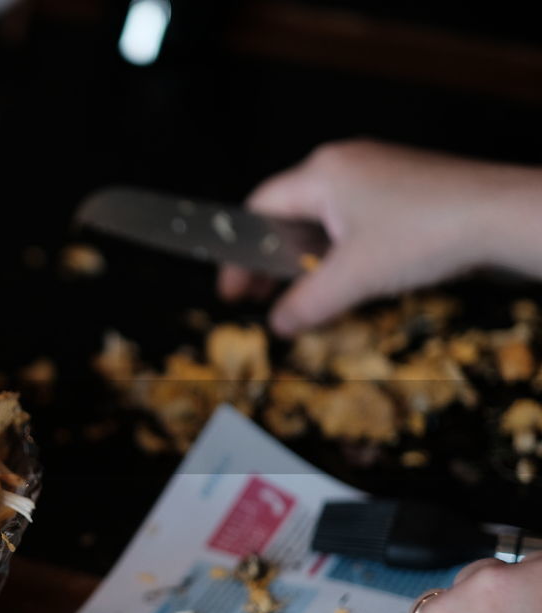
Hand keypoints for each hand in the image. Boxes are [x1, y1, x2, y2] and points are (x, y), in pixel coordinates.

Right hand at [218, 139, 541, 335]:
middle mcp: (344, 163)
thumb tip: (277, 324)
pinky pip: (355, 217)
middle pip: (290, 212)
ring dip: (309, 256)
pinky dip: (341, 248)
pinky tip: (349, 277)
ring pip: (324, 218)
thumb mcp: (354, 278)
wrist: (503, 216)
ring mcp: (377, 171)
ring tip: (305, 292)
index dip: (240, 252)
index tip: (235, 289)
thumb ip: (306, 302)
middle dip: (273, 258)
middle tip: (262, 295)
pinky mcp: (405, 186)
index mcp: (321, 173)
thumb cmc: (426, 233)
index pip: (259, 208)